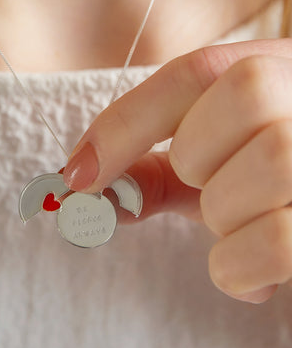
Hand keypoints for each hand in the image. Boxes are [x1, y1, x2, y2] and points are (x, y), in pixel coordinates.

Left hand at [63, 39, 291, 302]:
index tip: (76, 176)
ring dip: (223, 215)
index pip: (194, 74)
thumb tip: (83, 190)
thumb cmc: (258, 181)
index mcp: (276, 72)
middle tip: (206, 186)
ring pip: (266, 166)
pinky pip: (279, 240)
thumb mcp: (212, 163)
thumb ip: (151, 170)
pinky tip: (250, 275)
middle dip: (196, 159)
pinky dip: (239, 269)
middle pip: (240, 100)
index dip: (122, 126)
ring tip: (235, 227)